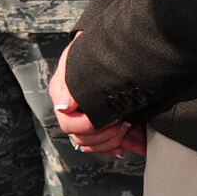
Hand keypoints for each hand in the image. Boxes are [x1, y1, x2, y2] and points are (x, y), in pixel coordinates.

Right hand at [49, 40, 146, 157]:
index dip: (88, 125)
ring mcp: (87, 120)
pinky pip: (106, 147)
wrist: (113, 48)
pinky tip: (133, 143)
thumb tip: (63, 106)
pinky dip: (121, 146)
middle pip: (81, 139)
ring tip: (129, 126)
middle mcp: (73, 111)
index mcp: (63, 96)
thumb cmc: (93, 51)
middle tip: (122, 121)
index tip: (106, 117)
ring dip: (113, 141)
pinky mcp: (103, 126)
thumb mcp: (78, 59)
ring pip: (93, 146)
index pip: (68, 124)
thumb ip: (69, 81)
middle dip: (105, 134)